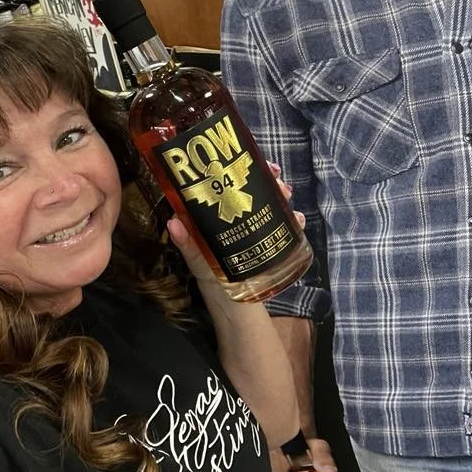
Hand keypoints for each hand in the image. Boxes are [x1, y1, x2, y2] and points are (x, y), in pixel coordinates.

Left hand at [165, 161, 305, 283]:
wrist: (238, 313)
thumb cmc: (213, 284)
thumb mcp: (199, 262)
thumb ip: (188, 245)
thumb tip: (173, 222)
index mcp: (216, 217)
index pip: (226, 183)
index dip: (236, 167)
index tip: (247, 158)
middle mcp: (238, 218)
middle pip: (252, 188)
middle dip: (265, 177)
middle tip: (276, 175)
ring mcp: (256, 229)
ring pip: (270, 202)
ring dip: (280, 194)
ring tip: (286, 193)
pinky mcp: (271, 243)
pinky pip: (284, 225)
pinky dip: (293, 218)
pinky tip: (297, 218)